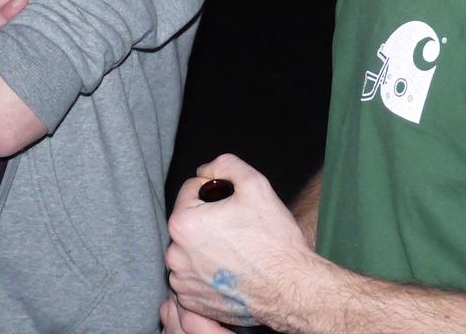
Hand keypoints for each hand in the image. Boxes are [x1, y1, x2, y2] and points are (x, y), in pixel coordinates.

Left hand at [167, 154, 313, 328]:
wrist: (290, 288)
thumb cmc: (273, 239)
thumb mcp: (255, 184)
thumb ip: (226, 164)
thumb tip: (205, 170)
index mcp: (183, 223)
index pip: (191, 190)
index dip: (216, 191)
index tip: (235, 206)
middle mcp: (176, 255)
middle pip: (189, 221)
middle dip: (208, 219)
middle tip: (239, 229)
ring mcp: (182, 282)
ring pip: (190, 249)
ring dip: (206, 246)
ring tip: (236, 252)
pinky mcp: (191, 302)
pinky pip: (193, 277)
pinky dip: (207, 272)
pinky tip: (231, 271)